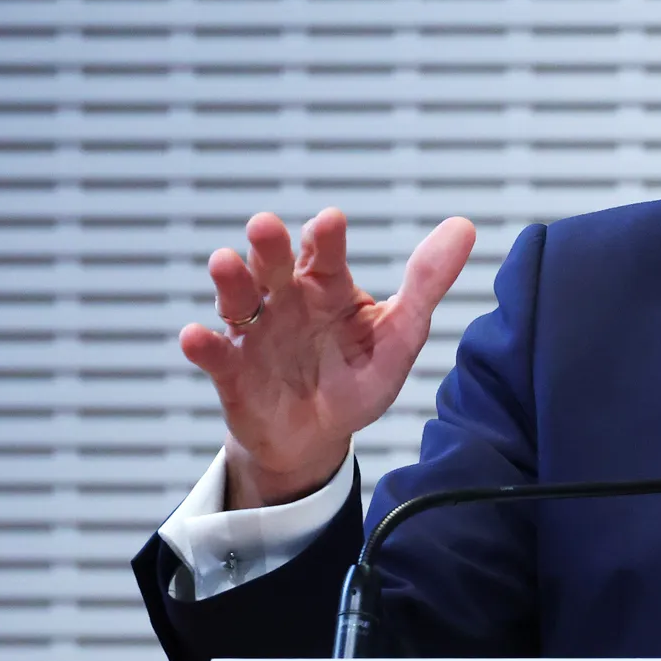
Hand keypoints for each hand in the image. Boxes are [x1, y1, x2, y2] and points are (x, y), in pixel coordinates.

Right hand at [178, 208, 476, 507]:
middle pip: (274, 265)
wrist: (319, 437)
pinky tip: (196, 336)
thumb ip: (427, 283)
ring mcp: (256, 334)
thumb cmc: (358, 377)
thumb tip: (463, 227)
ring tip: (224, 262)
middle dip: (268, 245)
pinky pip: (215, 355)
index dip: (327, 238)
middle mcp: (287, 301)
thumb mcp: (401, 334)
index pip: (328, 254)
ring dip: (229, 280)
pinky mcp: (233, 372)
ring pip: (238, 299)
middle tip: (265, 225)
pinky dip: (204, 345)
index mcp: (329, 288)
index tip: (330, 222)